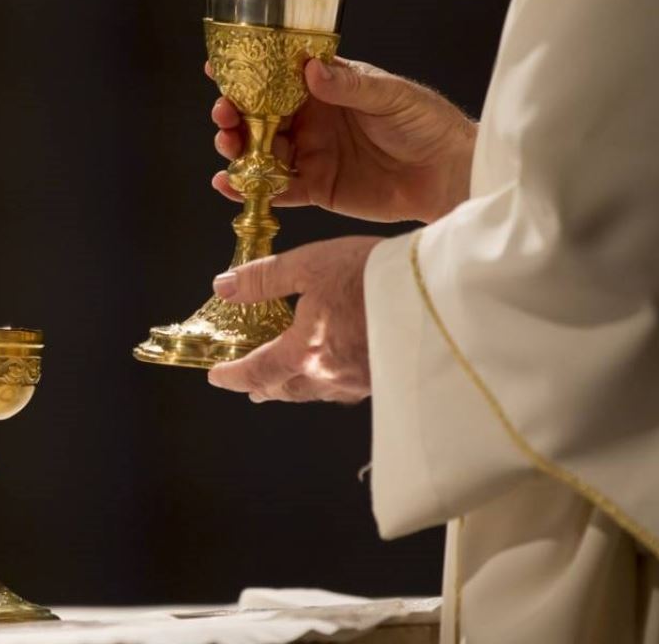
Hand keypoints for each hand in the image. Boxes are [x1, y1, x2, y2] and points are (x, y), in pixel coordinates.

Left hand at [206, 236, 379, 402]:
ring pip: (317, 393)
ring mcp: (361, 382)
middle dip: (263, 388)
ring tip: (287, 383)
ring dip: (295, 389)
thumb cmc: (376, 275)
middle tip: (249, 387)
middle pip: (286, 390)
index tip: (217, 377)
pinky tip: (337, 373)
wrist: (441, 292)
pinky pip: (347, 389)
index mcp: (305, 352)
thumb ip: (263, 279)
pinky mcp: (387, 378)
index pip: (257, 372)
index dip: (233, 376)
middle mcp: (331, 376)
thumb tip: (224, 288)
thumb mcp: (310, 264)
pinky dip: (329, 384)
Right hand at [210, 58, 475, 222]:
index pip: (277, 77)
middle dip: (234, 114)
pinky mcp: (317, 188)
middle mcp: (312, 120)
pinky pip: (276, 190)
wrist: (449, 174)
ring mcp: (311, 155)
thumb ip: (348, 86)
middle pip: (260, 116)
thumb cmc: (425, 122)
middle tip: (223, 114)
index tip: (217, 70)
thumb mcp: (389, 95)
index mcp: (326, 89)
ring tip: (226, 146)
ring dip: (237, 149)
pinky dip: (250, 188)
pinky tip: (229, 184)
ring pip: (261, 152)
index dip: (247, 74)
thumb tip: (310, 69)